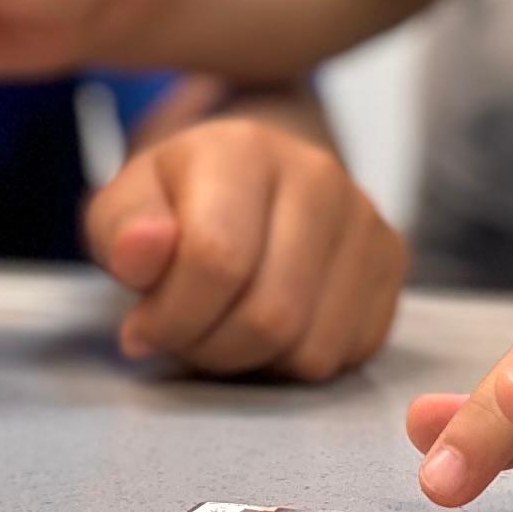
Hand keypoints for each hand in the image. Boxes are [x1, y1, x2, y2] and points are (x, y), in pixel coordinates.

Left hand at [86, 93, 402, 379]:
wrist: (249, 183)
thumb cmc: (176, 206)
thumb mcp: (124, 210)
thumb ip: (120, 231)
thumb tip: (142, 253)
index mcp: (244, 149)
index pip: (216, 259)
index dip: (170, 316)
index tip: (141, 326)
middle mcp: (318, 175)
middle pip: (270, 315)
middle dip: (209, 348)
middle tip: (183, 336)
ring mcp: (365, 217)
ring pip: (310, 348)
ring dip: (252, 362)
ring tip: (224, 327)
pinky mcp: (392, 259)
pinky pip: (345, 355)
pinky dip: (296, 362)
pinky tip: (270, 328)